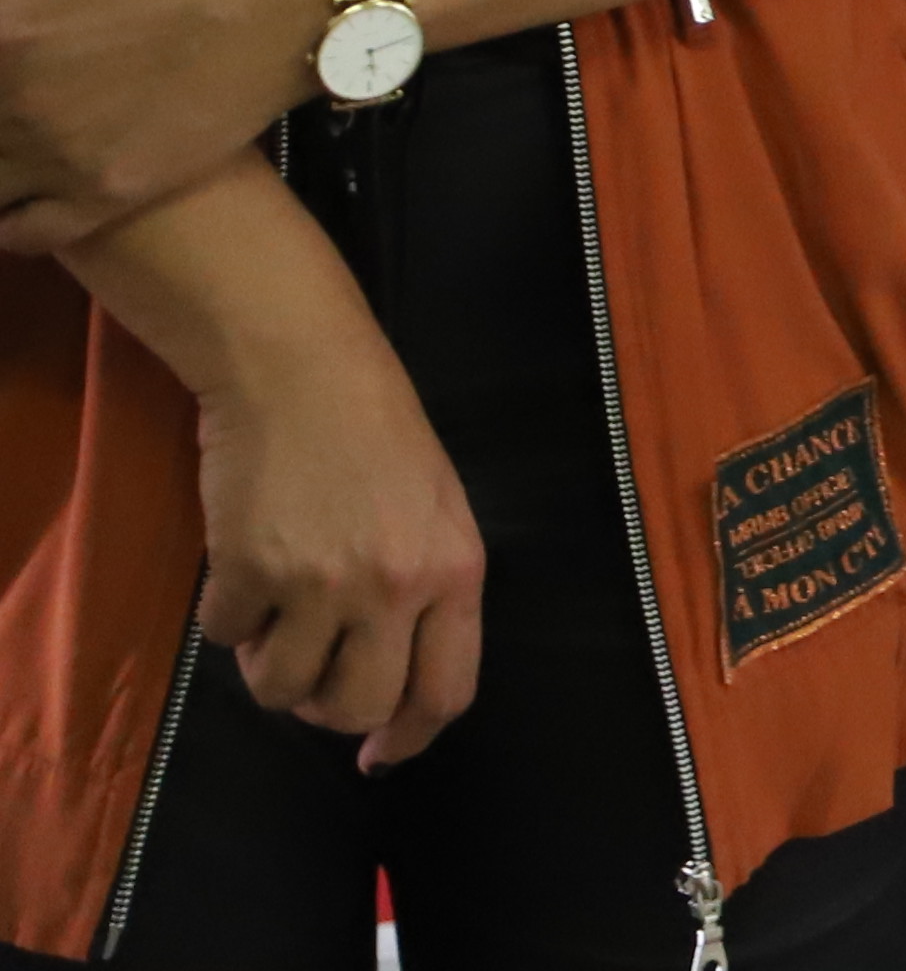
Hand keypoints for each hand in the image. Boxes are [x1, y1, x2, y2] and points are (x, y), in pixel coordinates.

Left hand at [0, 0, 328, 254]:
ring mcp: (58, 163)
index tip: (3, 49)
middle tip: (17, 89)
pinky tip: (18, 190)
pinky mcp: (105, 197)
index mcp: (0, 36)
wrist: (281, 4)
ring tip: (15, 139)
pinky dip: (4, 222)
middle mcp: (16, 109)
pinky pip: (19, 235)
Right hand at [178, 275, 481, 764]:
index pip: (446, 692)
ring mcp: (322, 582)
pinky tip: (244, 566)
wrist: (303, 370)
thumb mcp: (439, 513)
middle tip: (313, 668)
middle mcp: (396, 587)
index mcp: (457, 572)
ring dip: (269, 665)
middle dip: (326, 708)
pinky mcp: (251, 571)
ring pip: (281, 689)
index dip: (408, 738)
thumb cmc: (380, 435)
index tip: (377, 756)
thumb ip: (429, 595)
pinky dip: (228, 617)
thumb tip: (395, 689)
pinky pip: (226, 639)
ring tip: (275, 612)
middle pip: (356, 707)